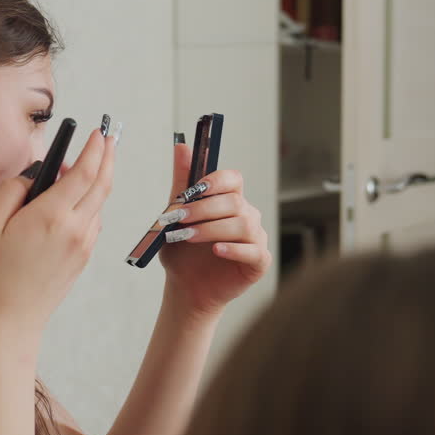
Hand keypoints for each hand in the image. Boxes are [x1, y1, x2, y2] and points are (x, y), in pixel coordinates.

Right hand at [0, 128, 114, 357]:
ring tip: (80, 167)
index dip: (95, 148)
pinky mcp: (82, 259)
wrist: (9, 322)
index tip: (98, 131)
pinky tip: (73, 200)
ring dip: (97, 181)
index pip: (85, 172)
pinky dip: (90, 203)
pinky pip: (92, 222)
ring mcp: (83, 246)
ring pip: (99, 204)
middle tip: (109, 138)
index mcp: (53, 216)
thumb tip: (33, 177)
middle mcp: (76, 229)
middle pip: (102, 184)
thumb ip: (11, 191)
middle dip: (108, 157)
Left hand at [158, 142, 270, 316]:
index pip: (233, 179)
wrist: (186, 288)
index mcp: (229, 201)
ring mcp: (255, 238)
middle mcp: (246, 215)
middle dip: (203, 209)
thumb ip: (181, 183)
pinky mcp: (259, 262)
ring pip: (243, 224)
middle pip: (235, 202)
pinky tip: (216, 251)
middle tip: (179, 219)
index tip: (194, 189)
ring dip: (212, 228)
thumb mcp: (176, 216)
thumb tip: (181, 146)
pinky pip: (254, 250)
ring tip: (188, 237)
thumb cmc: (183, 253)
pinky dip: (234, 249)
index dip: (216, 180)